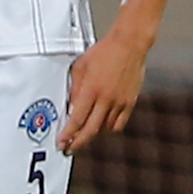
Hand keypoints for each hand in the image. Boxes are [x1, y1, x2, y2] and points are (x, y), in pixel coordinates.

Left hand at [60, 29, 149, 152]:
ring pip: (105, 129)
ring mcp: (120, 102)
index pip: (77, 119)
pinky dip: (109, 127)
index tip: (62, 142)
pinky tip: (102, 125)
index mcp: (92, 89)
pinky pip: (118, 123)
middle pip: (91, 130)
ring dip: (93, 134)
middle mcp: (106, 99)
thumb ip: (75, 88)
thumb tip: (71, 107)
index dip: (68, 134)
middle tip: (70, 148)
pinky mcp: (130, 102)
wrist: (129, 45)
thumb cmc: (105, 52)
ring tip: (85, 133)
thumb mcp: (81, 66)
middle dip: (78, 142)